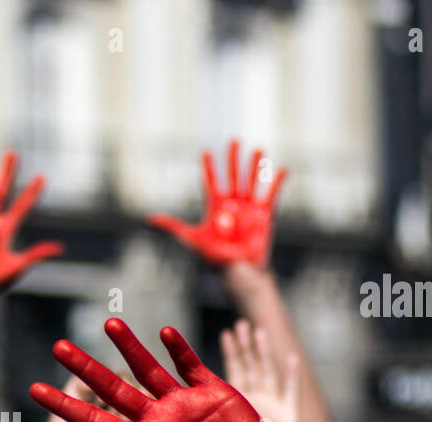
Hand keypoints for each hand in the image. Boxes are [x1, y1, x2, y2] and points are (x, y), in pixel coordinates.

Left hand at [29, 318, 293, 421]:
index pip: (94, 421)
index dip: (65, 405)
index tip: (34, 389)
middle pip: (113, 389)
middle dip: (86, 368)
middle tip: (59, 346)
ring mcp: (184, 405)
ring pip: (148, 369)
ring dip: (129, 347)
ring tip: (109, 323)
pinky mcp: (213, 394)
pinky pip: (190, 365)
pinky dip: (178, 349)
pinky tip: (164, 332)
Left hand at [148, 141, 286, 267]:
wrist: (238, 271)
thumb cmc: (215, 257)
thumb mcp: (192, 238)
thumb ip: (173, 226)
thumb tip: (150, 220)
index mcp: (216, 207)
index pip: (211, 182)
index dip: (208, 168)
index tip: (205, 152)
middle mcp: (233, 204)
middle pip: (232, 176)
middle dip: (233, 159)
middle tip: (234, 140)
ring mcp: (249, 208)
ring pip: (251, 181)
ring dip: (254, 166)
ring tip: (258, 149)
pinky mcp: (264, 214)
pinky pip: (271, 195)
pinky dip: (276, 182)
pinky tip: (281, 169)